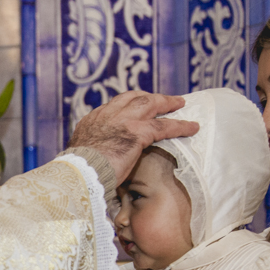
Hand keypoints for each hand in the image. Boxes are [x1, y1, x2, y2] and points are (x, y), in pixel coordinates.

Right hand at [68, 91, 198, 183]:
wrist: (79, 172)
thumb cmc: (77, 171)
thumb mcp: (80, 155)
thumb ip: (90, 150)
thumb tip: (92, 159)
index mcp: (92, 121)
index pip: (113, 107)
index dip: (127, 106)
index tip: (136, 107)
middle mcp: (107, 115)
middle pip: (132, 98)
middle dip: (149, 96)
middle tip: (162, 99)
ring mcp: (123, 121)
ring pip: (150, 104)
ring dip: (166, 103)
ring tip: (180, 104)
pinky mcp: (137, 132)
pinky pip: (164, 126)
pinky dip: (179, 126)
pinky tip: (192, 127)